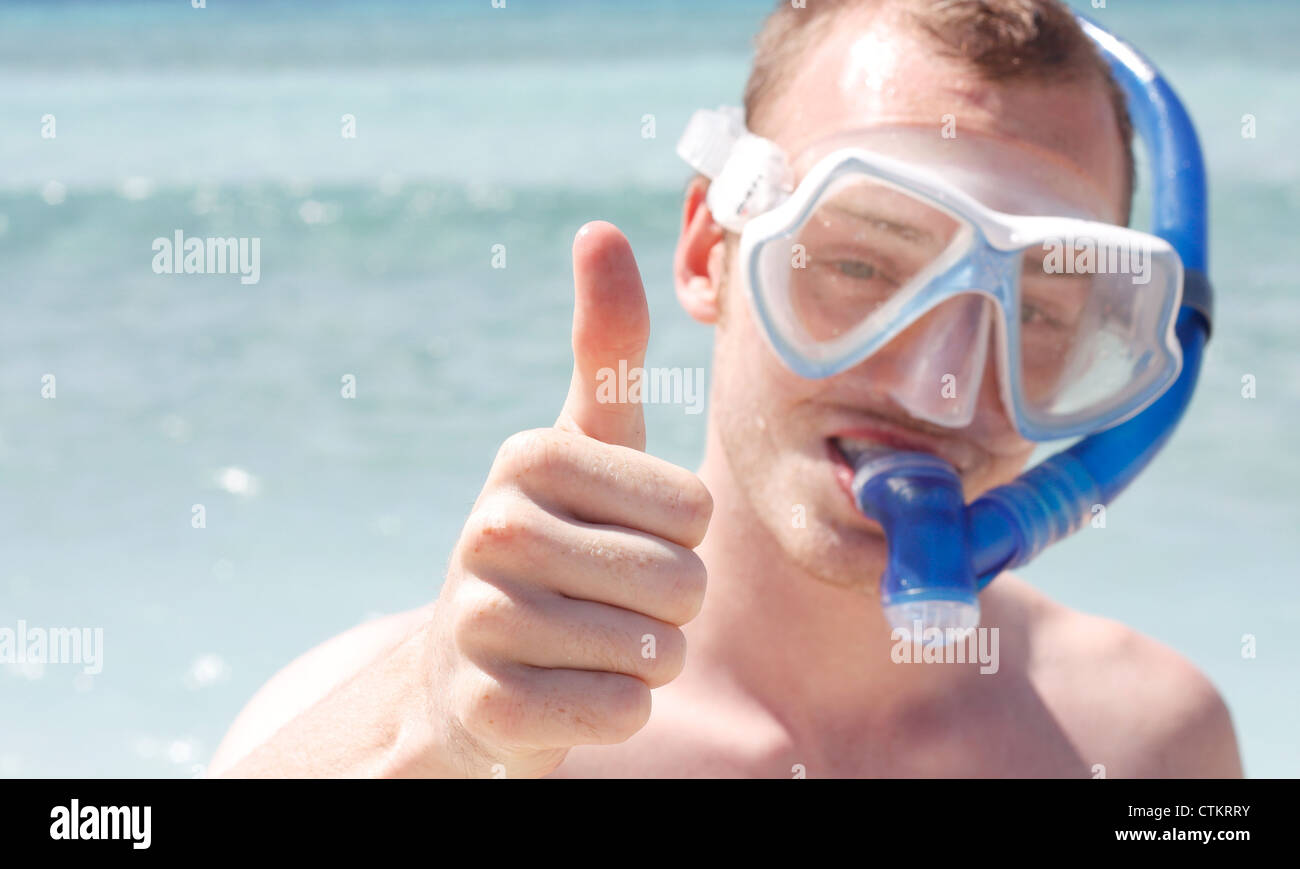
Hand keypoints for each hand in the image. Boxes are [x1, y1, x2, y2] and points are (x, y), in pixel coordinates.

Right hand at [428, 221, 712, 776]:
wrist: (467, 671)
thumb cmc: (556, 546)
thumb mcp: (582, 447)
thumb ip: (603, 347)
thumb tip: (599, 229)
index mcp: (530, 458)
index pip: (695, 512)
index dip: (681, 540)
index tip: (622, 539)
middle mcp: (494, 530)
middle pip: (682, 583)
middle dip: (669, 607)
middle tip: (607, 601)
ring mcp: (481, 621)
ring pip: (655, 651)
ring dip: (644, 661)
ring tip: (586, 645)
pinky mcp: (487, 707)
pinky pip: (621, 712)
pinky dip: (615, 711)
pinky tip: (567, 692)